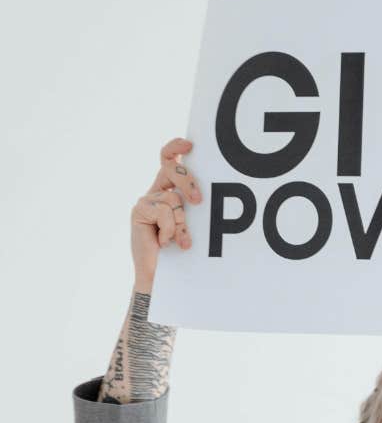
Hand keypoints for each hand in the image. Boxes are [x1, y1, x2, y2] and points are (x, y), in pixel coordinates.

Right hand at [130, 136, 202, 291]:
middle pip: (172, 169)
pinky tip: (164, 243)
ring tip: (179, 241)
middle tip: (198, 202)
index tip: (190, 144)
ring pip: (173, 198)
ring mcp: (145, 201)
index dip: (176, 147)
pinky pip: (164, 211)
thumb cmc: (179, 253)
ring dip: (181, 223)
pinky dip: (170, 230)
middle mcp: (155, 192)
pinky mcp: (139, 211)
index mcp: (168, 190)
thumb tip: (201, 196)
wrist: (159, 277)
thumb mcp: (188, 225)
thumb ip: (190, 207)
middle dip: (188, 182)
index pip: (169, 159)